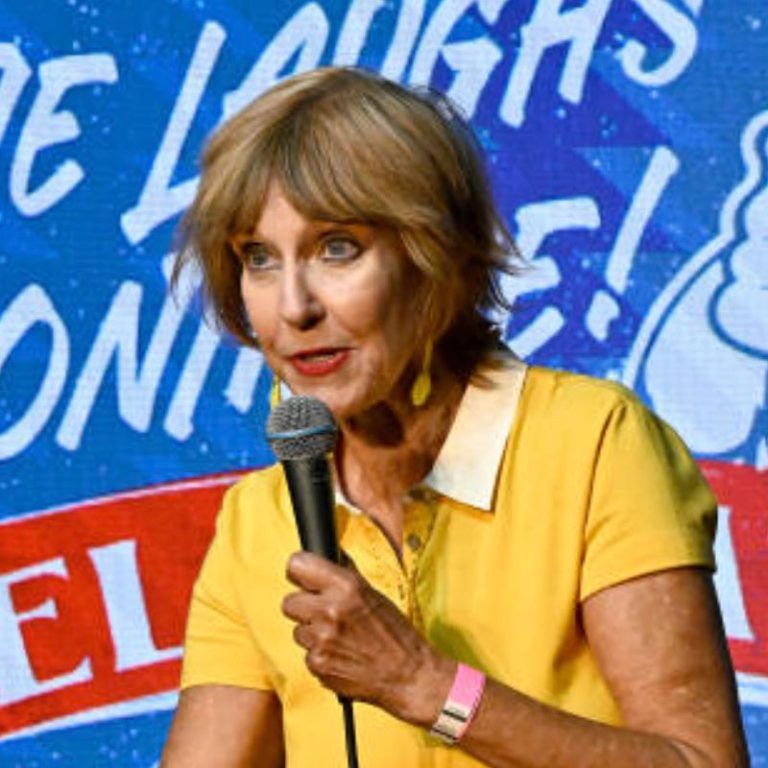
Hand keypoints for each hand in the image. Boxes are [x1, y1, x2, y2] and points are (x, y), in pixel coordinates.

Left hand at [281, 551, 452, 724]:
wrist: (407, 673)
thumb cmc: (395, 632)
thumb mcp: (372, 593)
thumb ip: (344, 576)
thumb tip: (324, 561)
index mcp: (346, 586)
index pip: (296, 565)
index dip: (299, 572)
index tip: (303, 578)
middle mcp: (330, 610)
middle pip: (288, 602)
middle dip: (303, 606)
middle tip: (322, 611)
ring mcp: (321, 639)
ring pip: (297, 630)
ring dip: (312, 632)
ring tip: (338, 636)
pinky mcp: (317, 664)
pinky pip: (306, 653)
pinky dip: (320, 654)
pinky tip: (340, 654)